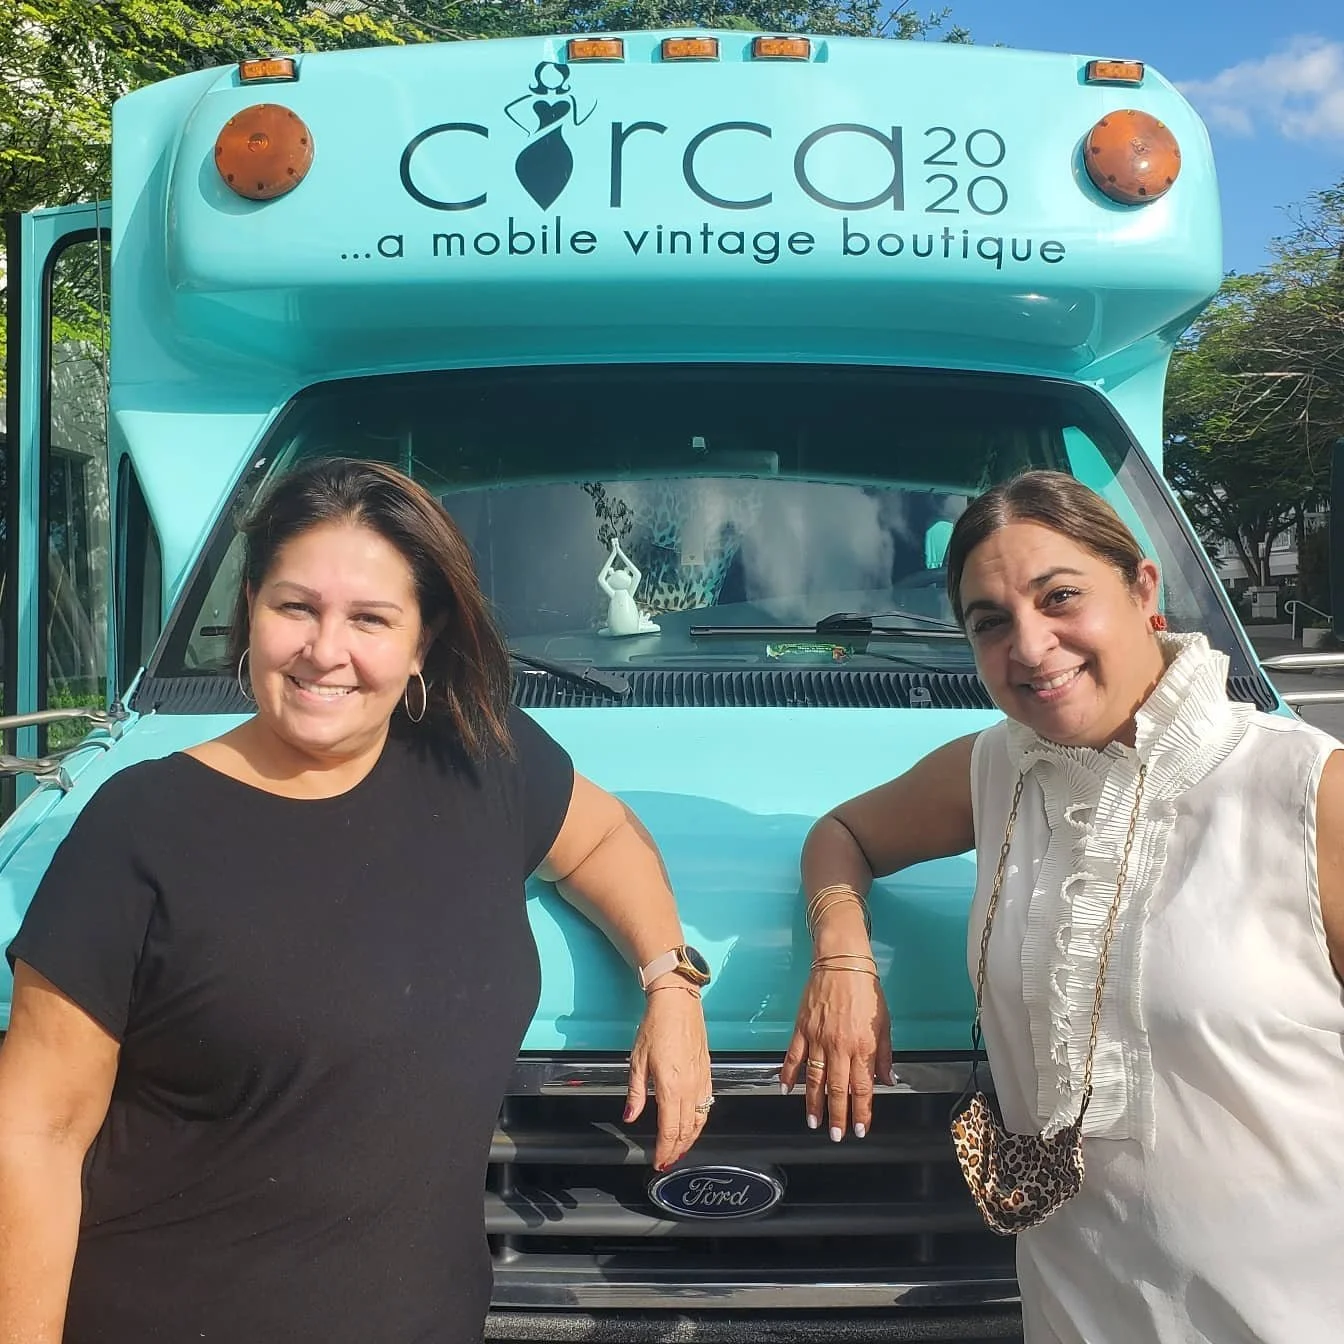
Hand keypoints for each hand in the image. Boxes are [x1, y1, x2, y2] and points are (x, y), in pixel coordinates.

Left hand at [623, 982, 711, 1170]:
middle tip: (667, 1161)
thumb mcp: (637, 1060)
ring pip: (700, 1120)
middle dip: (676, 1150)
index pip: (669, 1129)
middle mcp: (690, 1087)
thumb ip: (635, 1092)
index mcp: (671, 1086)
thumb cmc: (656, 1026)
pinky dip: (700, 1121)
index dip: (664, 1150)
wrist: (677, 1003)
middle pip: (686, 1130)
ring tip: (680, 1150)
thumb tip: (630, 1115)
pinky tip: (694, 1124)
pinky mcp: (707, 1073)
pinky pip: (707, 1105)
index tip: (658, 1161)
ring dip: (690, 1139)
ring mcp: (701, 1080)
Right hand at [780, 966, 891, 1140]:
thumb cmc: (866, 991)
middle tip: (836, 1135)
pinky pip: (794, 1056)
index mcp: (862, 1046)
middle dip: (837, 1115)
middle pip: (837, 1089)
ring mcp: (818, 1038)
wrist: (842, 964)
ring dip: (813, 1102)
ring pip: (814, 1078)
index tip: (859, 1129)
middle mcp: (839, 1046)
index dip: (861, 1111)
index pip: (862, 1088)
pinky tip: (786, 1088)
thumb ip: (884, 1055)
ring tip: (813, 1121)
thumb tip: (887, 1080)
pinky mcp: (802, 1028)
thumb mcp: (883, 1023)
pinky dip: (788, 1073)